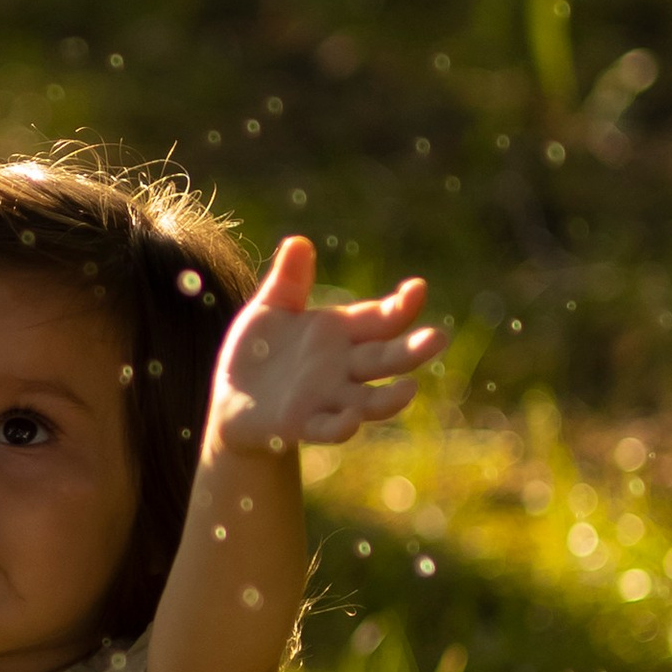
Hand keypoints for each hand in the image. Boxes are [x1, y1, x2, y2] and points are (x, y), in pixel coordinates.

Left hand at [204, 238, 441, 461]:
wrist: (232, 397)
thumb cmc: (260, 350)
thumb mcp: (271, 308)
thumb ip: (288, 281)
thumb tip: (298, 242)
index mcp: (341, 333)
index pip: (379, 319)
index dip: (400, 306)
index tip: (418, 289)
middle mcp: (343, 367)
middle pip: (385, 359)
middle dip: (412, 351)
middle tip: (439, 339)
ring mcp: (327, 398)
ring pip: (369, 401)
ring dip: (389, 398)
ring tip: (410, 390)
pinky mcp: (302, 424)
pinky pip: (328, 428)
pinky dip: (341, 426)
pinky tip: (351, 420)